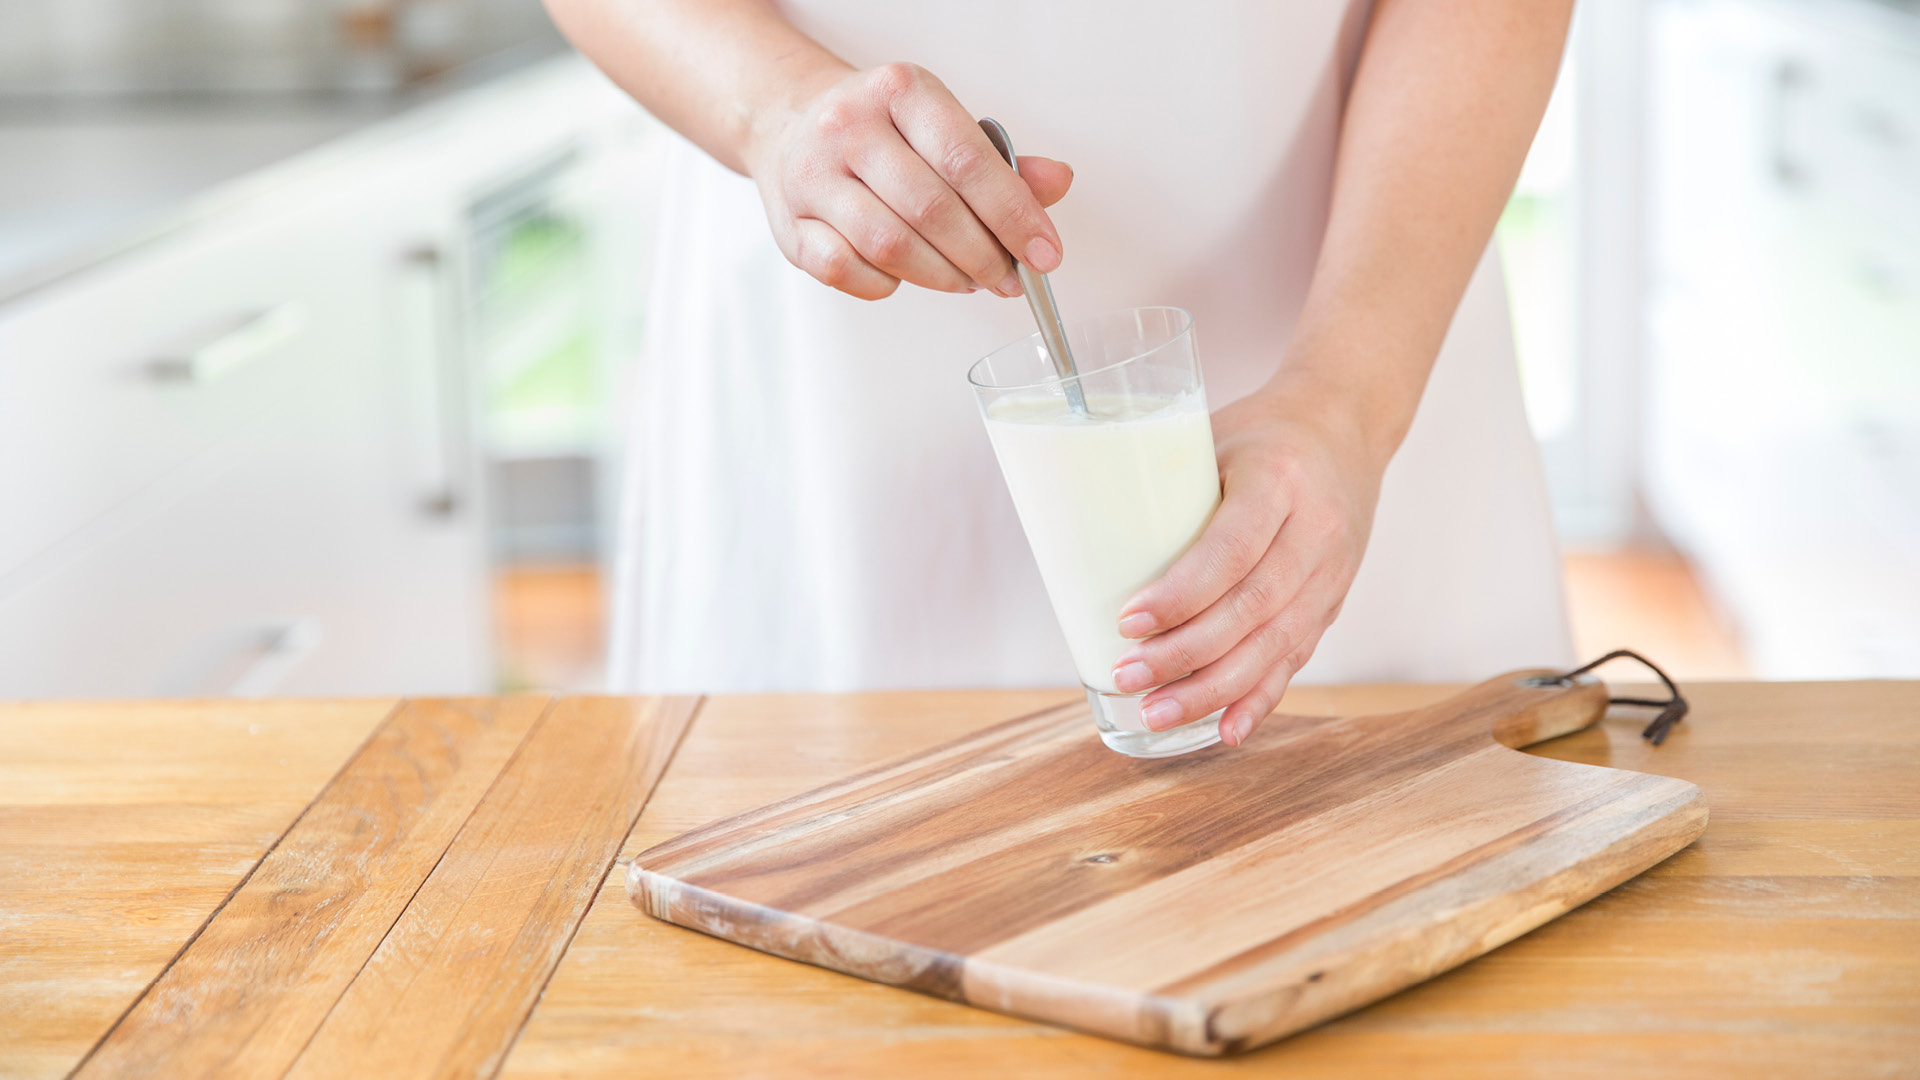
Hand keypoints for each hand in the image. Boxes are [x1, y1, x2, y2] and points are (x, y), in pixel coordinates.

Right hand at [746, 61, 1073, 299]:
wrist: (789, 123)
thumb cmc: (878, 131)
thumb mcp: (940, 124)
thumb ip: (1000, 161)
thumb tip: (1057, 183)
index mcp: (900, 91)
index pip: (967, 161)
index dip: (1013, 214)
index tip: (1044, 254)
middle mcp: (850, 127)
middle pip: (931, 209)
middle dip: (983, 256)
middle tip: (1009, 278)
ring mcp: (812, 176)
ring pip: (889, 245)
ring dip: (941, 276)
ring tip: (967, 280)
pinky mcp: (790, 224)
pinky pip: (846, 270)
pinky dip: (886, 284)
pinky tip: (906, 276)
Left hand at [1107, 385, 1386, 746]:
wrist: (1346, 426)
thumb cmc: (1261, 432)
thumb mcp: (1214, 436)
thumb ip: (1164, 488)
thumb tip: (1080, 539)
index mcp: (1280, 479)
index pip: (1233, 548)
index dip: (1181, 594)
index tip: (1128, 622)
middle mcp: (1316, 530)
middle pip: (1253, 607)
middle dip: (1186, 653)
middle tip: (1129, 675)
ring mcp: (1332, 572)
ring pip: (1275, 643)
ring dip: (1213, 688)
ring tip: (1157, 712)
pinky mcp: (1332, 601)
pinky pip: (1296, 658)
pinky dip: (1259, 698)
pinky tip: (1226, 729)